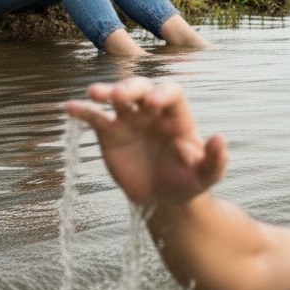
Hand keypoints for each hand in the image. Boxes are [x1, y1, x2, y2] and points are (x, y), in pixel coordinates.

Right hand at [65, 79, 227, 206]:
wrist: (162, 201)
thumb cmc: (187, 183)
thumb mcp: (205, 177)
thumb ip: (215, 160)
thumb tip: (220, 139)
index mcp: (177, 116)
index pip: (171, 93)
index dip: (162, 94)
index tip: (153, 105)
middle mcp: (151, 111)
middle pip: (140, 88)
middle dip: (131, 88)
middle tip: (120, 96)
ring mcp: (129, 119)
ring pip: (115, 97)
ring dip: (105, 92)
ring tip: (94, 94)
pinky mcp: (109, 133)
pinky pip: (94, 117)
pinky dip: (82, 111)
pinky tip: (69, 107)